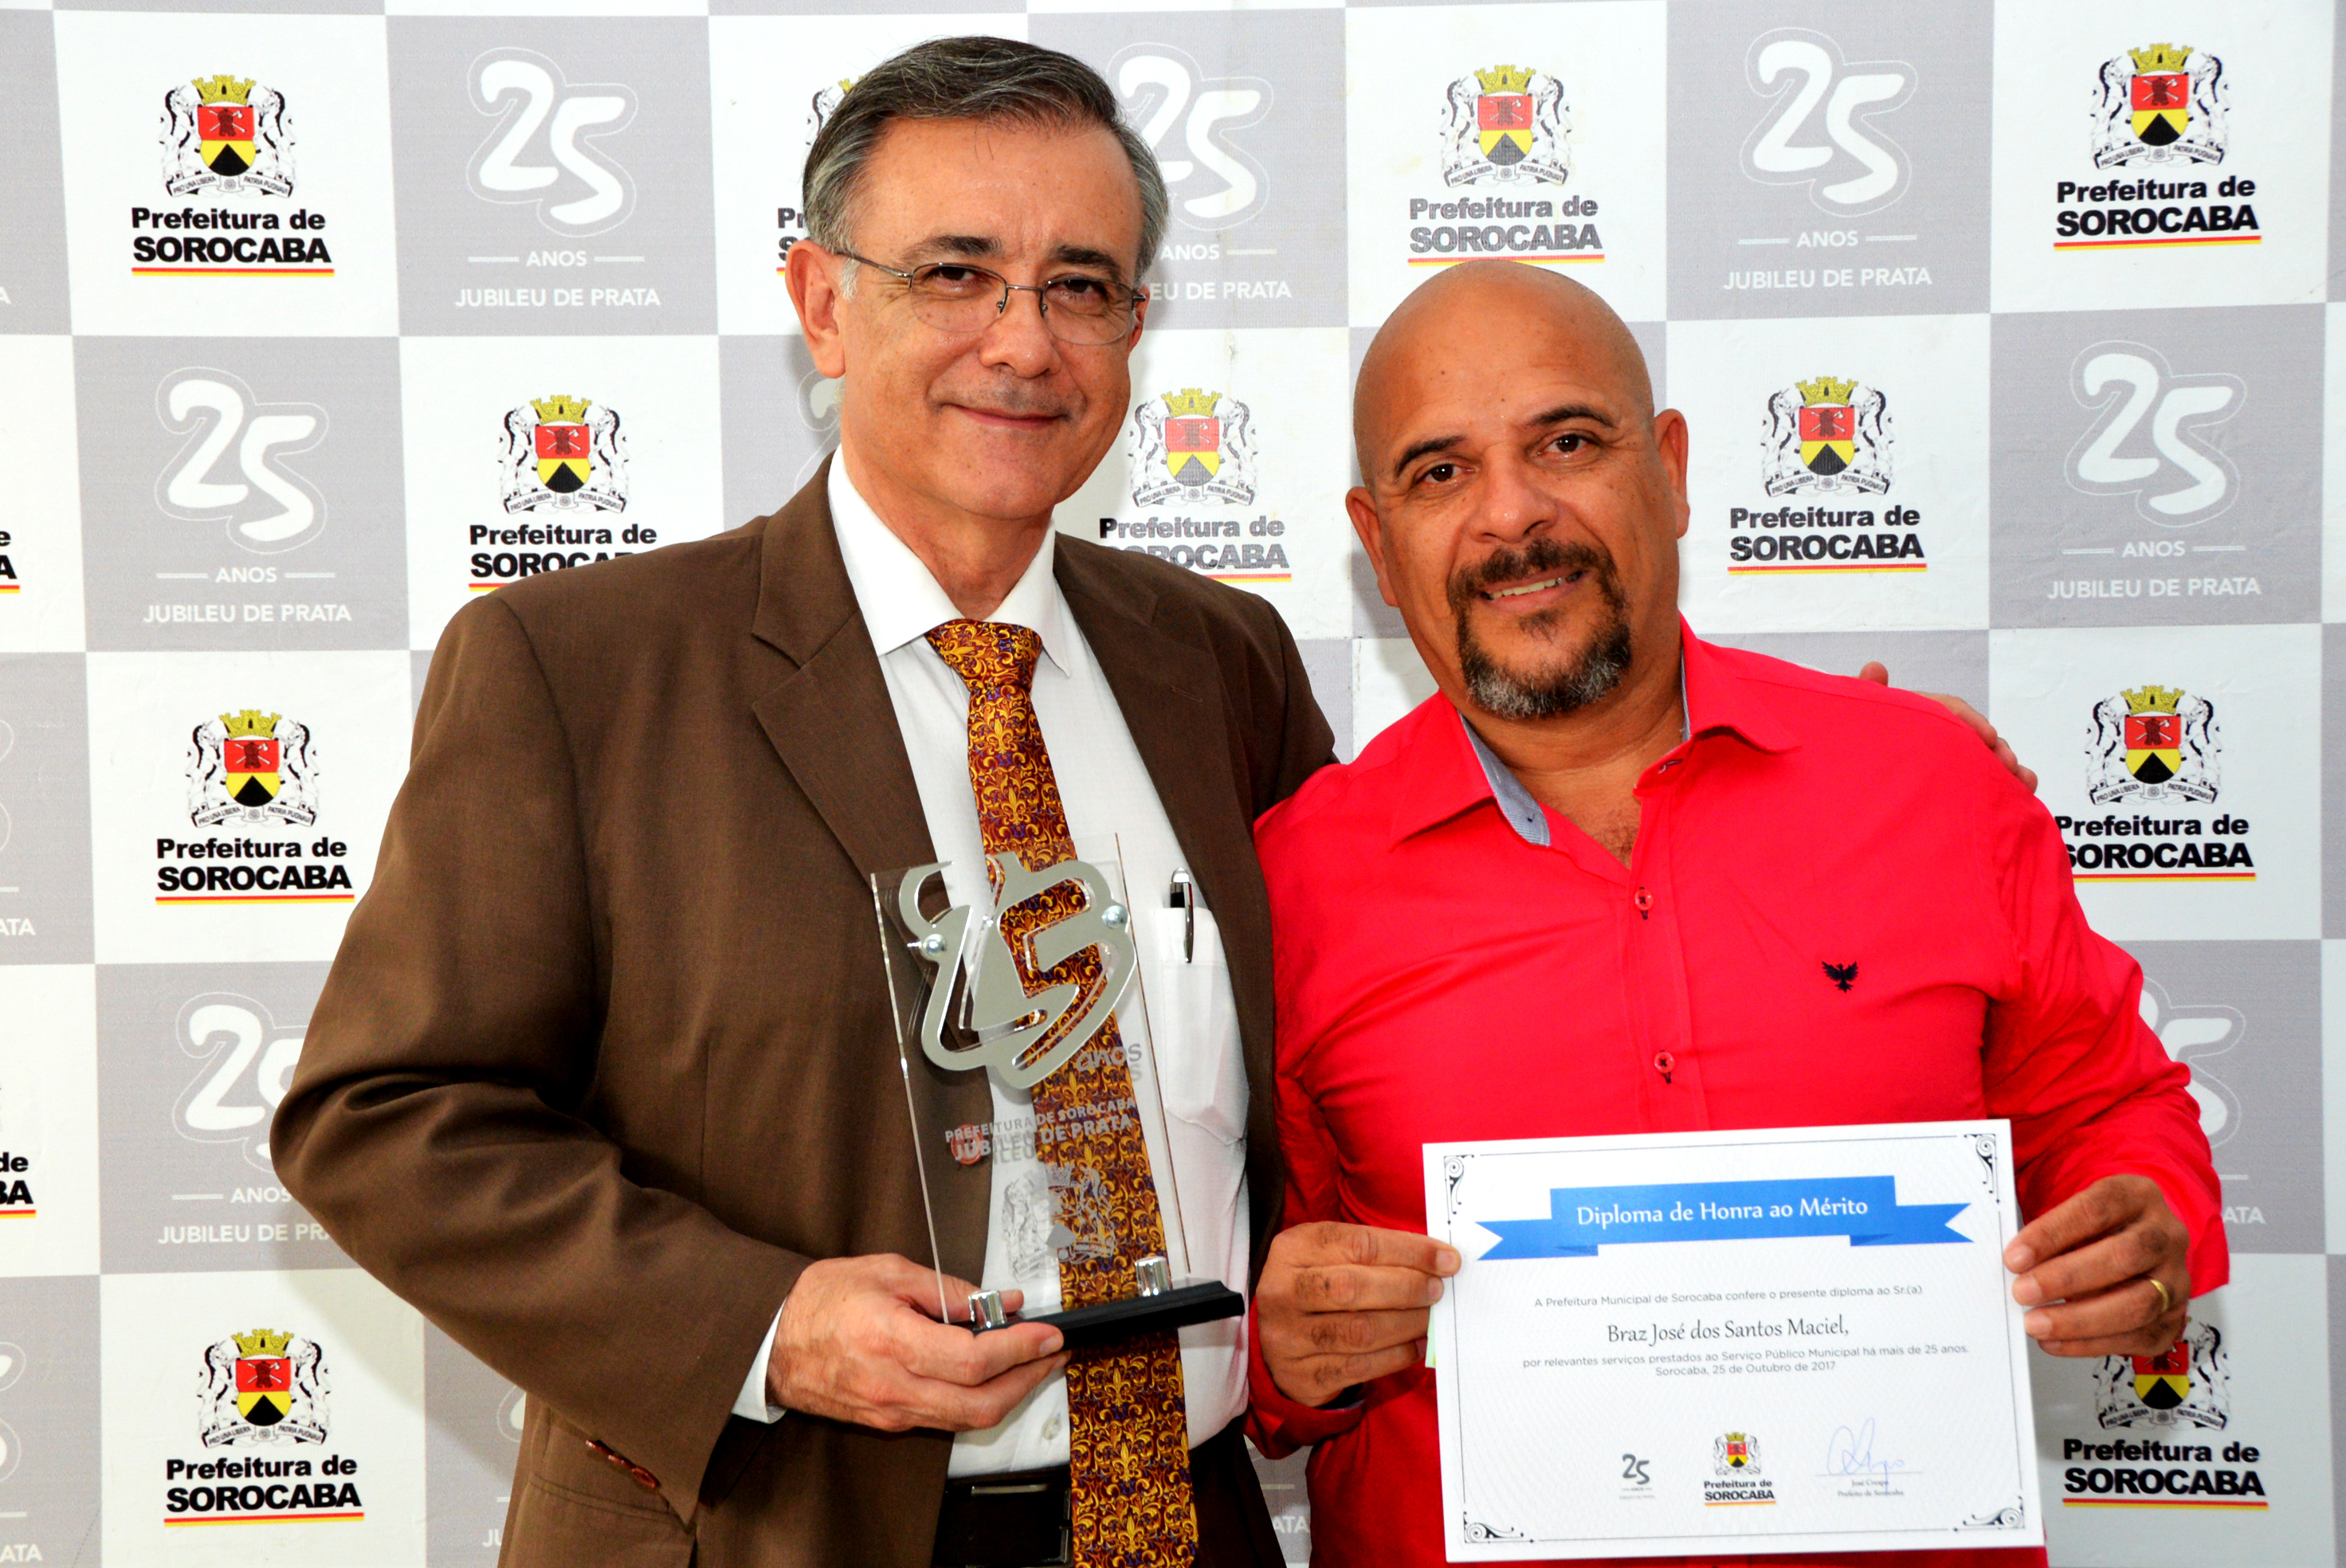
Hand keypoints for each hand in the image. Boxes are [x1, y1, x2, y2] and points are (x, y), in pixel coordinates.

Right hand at [765, 1254, 1066, 1432]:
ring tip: (1032, 1365)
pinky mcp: (887, 1422)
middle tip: (1052, 1355)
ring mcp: (891, 1410)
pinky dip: (976, 1400)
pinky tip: (990, 1376)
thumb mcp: (886, 1271)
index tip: (1047, 1335)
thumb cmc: (820, 1300)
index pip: (974, 1359)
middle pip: (980, 1403)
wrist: (771, 1342)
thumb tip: (995, 1303)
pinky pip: (943, 1418)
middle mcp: (894, 1385)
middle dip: (1028, 1380)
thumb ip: (946, 1289)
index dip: (1020, 1349)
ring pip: (966, 1419)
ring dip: (1009, 1394)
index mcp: (892, 1341)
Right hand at [1257, 1221, 1459, 1407]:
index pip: (1357, 1244)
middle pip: (1353, 1288)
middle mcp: (1283, 1292)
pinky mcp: (1303, 1375)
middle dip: (1407, 1288)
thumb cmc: (1316, 1286)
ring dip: (1407, 1324)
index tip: (1447, 1259)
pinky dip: (1396, 1356)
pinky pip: (1360, 1368)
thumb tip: (1437, 1260)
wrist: (1271, 1338)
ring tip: (1430, 1318)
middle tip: (1437, 1290)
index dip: (1408, 1251)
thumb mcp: (1328, 1255)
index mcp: (1291, 1250)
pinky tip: (1415, 1345)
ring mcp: (1289, 1338)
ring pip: (1360, 1331)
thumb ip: (1373, 1253)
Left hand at [1858, 662, 2036, 791]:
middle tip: (2007, 763)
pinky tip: (2027, 789)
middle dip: (1996, 747)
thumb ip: (1868, 697)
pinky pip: (1990, 779)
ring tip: (2024, 782)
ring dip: (2008, 765)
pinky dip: (2012, 783)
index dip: (1970, 720)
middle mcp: (1938, 734)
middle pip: (1974, 733)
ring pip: (1987, 756)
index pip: (1949, 709)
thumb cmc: (1854, 746)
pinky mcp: (1961, 781)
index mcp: (1916, 715)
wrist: (1848, 791)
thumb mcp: (1860, 722)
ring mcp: (1951, 758)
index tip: (1989, 736)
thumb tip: (1875, 667)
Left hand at [2004, 1175, 2190, 1356]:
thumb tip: (2015, 1262)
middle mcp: (2166, 1235)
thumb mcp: (2075, 1212)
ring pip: (2138, 1304)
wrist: (2138, 1245)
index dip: (2053, 1233)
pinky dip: (2090, 1344)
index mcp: (2137, 1195)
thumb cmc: (2095, 1228)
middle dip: (2067, 1278)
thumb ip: (2049, 1231)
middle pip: (2124, 1256)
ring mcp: (2176, 1278)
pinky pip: (2137, 1337)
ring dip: (2079, 1319)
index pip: (2096, 1209)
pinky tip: (2054, 1342)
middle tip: (2022, 1292)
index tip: (2015, 1257)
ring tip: (2035, 1323)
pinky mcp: (2175, 1317)